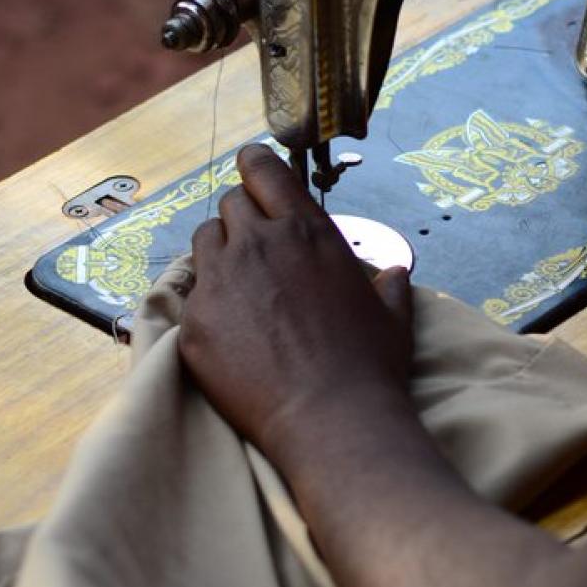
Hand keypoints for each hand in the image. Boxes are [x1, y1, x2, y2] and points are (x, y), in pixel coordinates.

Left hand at [180, 145, 413, 462]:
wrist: (330, 419)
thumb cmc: (369, 365)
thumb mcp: (392, 315)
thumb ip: (389, 285)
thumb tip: (394, 273)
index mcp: (307, 232)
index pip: (263, 169)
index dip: (255, 167)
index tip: (254, 174)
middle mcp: (258, 244)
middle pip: (230, 205)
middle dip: (242, 219)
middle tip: (257, 249)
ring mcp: (221, 281)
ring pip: (204, 242)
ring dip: (220, 254)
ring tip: (240, 287)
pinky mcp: (196, 321)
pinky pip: (191, 295)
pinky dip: (209, 304)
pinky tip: (230, 331)